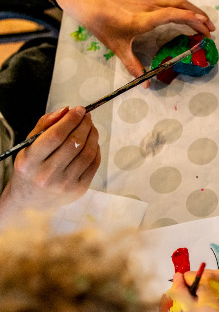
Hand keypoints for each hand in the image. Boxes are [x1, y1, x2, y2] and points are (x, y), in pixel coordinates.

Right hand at [0, 106, 99, 222]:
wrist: (30, 201)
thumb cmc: (30, 169)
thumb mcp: (28, 147)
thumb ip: (44, 126)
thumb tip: (67, 111)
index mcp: (30, 162)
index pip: (55, 136)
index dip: (70, 120)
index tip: (79, 109)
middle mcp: (46, 175)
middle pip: (73, 143)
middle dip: (84, 125)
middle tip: (87, 116)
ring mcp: (64, 184)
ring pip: (86, 153)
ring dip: (92, 136)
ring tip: (91, 127)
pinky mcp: (78, 190)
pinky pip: (93, 165)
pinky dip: (96, 150)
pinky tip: (92, 143)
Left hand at [54, 0, 215, 78]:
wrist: (88, 0)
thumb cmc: (101, 22)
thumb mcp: (116, 46)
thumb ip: (133, 64)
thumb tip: (145, 83)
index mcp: (143, 19)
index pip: (172, 15)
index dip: (191, 19)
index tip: (205, 27)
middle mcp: (150, 7)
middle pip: (181, 6)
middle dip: (200, 17)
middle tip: (211, 32)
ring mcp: (150, 1)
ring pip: (179, 2)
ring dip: (194, 11)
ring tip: (206, 24)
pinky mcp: (148, 0)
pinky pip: (172, 3)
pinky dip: (185, 10)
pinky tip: (188, 19)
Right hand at [167, 269, 218, 311]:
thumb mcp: (190, 308)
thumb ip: (180, 291)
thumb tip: (177, 276)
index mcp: (206, 277)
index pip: (187, 277)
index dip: (187, 290)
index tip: (194, 302)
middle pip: (200, 276)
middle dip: (199, 288)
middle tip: (205, 304)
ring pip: (212, 278)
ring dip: (210, 287)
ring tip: (215, 302)